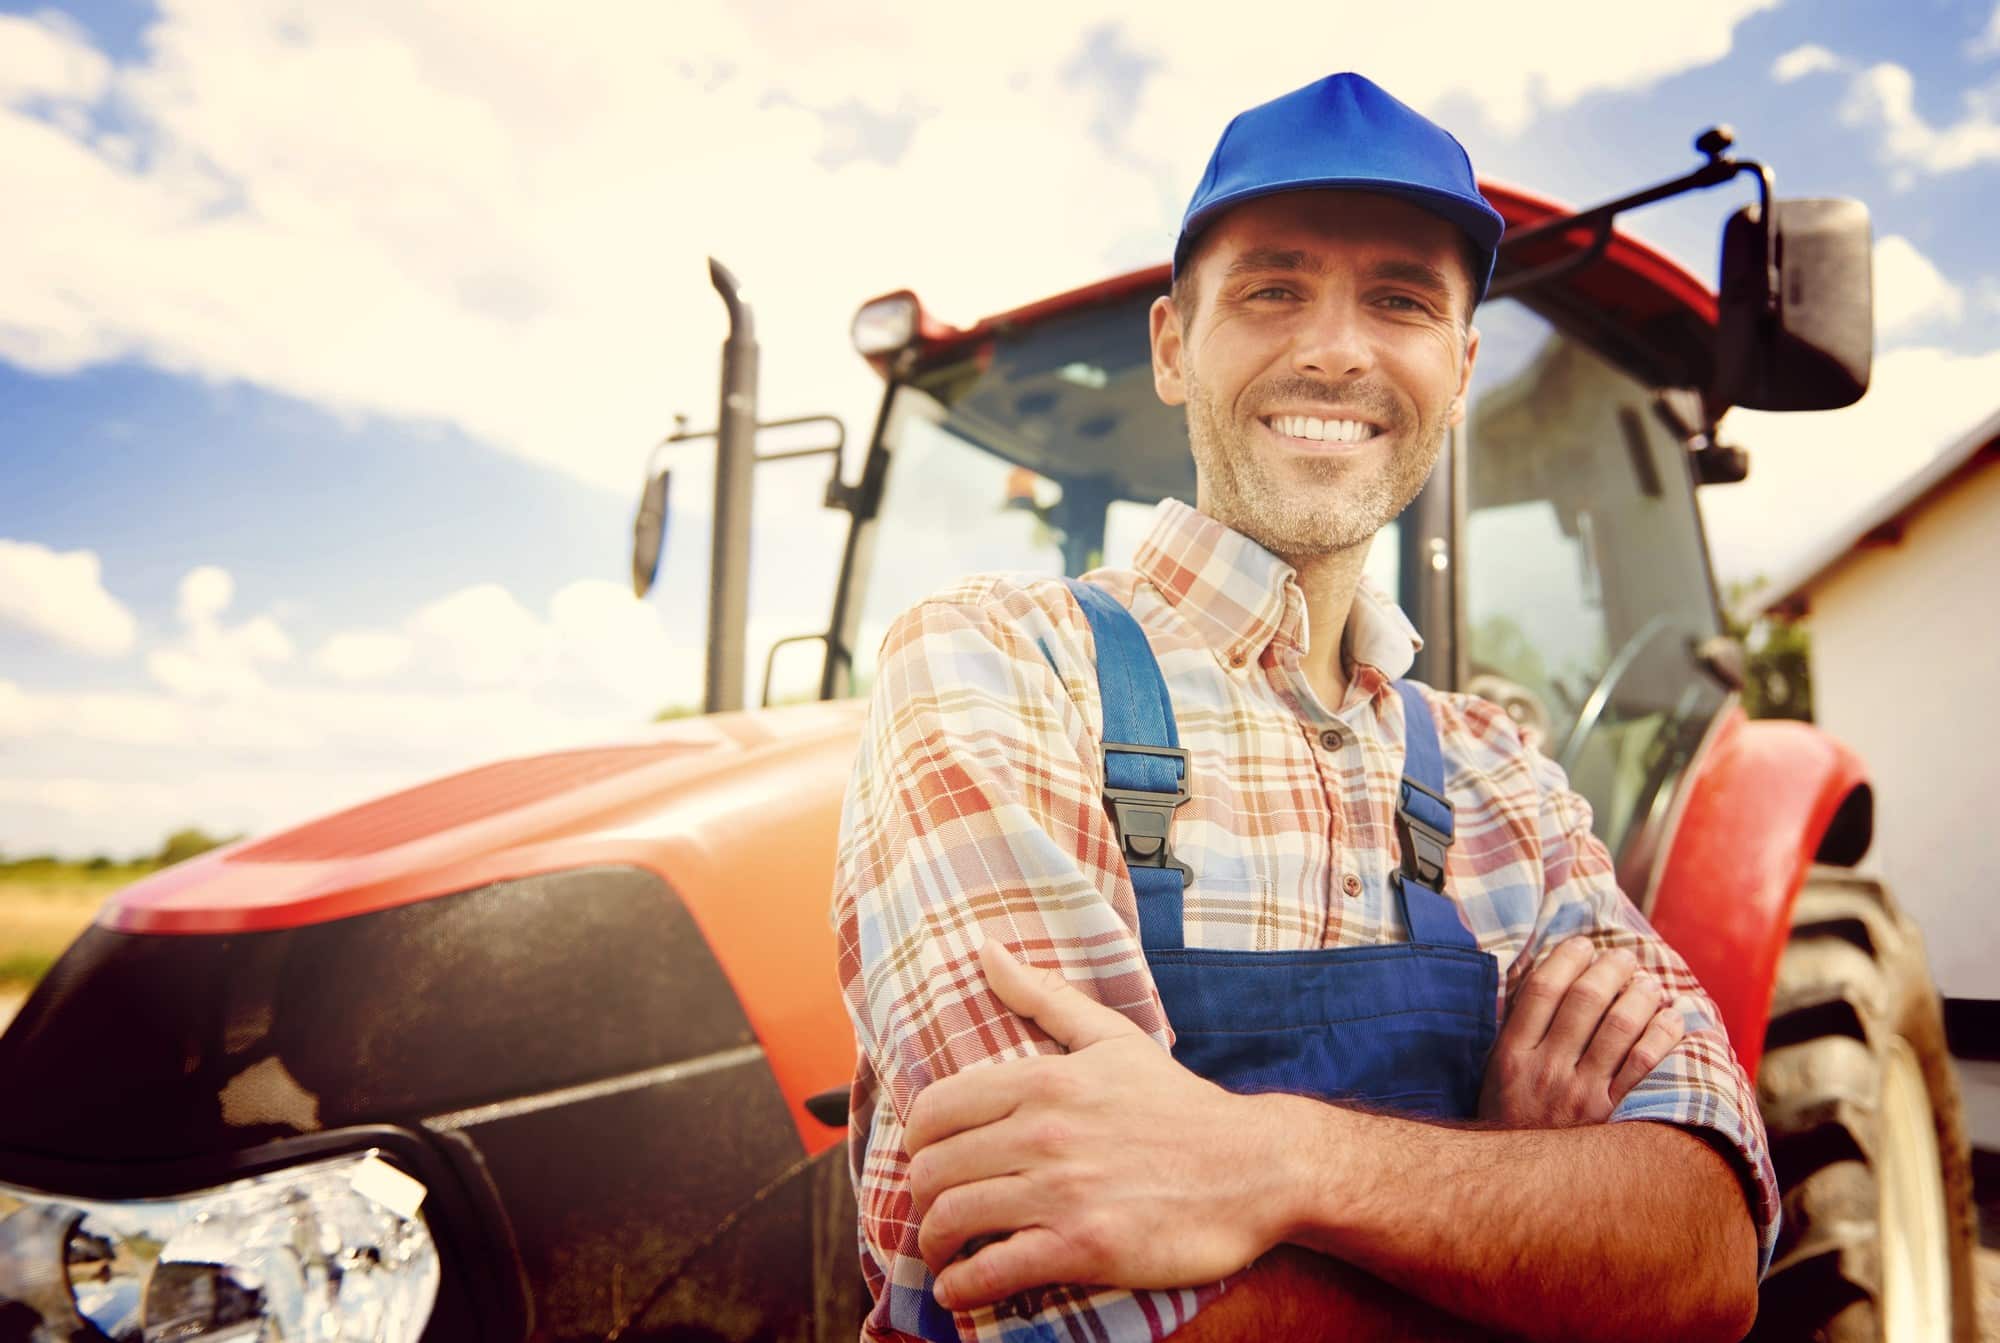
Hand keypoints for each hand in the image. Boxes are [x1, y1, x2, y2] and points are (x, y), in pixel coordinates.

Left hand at [903, 939, 1279, 1310]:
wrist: (1255, 1168)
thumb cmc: (1179, 1104)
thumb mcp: (1113, 1037)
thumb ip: (1044, 995)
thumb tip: (986, 949)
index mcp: (1044, 1080)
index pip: (937, 1109)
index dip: (918, 1141)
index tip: (929, 1158)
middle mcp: (1044, 1131)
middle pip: (935, 1168)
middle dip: (921, 1196)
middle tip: (934, 1211)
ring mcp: (1062, 1190)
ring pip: (953, 1217)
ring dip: (934, 1243)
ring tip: (944, 1253)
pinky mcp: (1083, 1246)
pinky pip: (993, 1269)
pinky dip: (963, 1285)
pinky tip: (960, 1288)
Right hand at [1478, 936, 1684, 1126]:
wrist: (1524, 1193)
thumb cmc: (1513, 1125)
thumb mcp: (1495, 1079)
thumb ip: (1516, 1033)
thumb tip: (1542, 980)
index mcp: (1511, 1056)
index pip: (1541, 988)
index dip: (1566, 957)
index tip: (1583, 944)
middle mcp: (1546, 1071)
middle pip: (1585, 999)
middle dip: (1610, 968)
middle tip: (1624, 958)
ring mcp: (1582, 1096)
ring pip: (1620, 1026)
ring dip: (1640, 994)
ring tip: (1648, 984)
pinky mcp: (1615, 1118)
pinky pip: (1647, 1065)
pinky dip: (1663, 1034)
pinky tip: (1670, 1019)